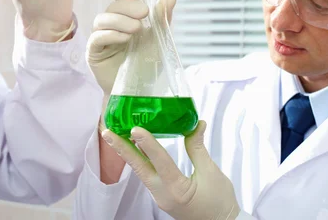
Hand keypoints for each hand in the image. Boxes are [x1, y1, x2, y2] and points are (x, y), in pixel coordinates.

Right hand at [87, 0, 175, 94]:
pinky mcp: (94, 53)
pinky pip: (97, 38)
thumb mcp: (159, 40)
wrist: (138, 91)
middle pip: (112, 6)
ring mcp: (101, 38)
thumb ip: (162, 19)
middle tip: (144, 12)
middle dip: (128, 6)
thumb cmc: (146, 64)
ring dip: (120, 20)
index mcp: (126, 18)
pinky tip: (125, 38)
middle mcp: (111, 25)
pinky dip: (111, 34)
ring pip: (102, 19)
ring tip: (136, 29)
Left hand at [101, 121, 239, 219]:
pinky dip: (139, 159)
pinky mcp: (161, 196)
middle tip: (107, 132)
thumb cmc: (220, 203)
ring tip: (115, 135)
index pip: (160, 162)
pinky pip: (147, 175)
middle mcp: (163, 194)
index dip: (148, 144)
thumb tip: (196, 124)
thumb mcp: (211, 172)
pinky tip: (134, 147)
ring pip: (141, 171)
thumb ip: (198, 148)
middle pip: (139, 168)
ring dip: (128, 153)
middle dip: (122, 148)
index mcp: (177, 190)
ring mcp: (159, 197)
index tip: (136, 129)